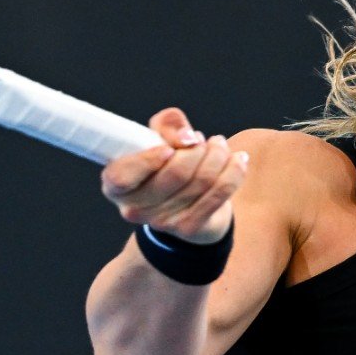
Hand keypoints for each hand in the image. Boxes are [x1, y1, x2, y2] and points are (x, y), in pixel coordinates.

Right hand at [100, 107, 247, 243]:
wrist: (188, 208)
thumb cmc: (167, 166)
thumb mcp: (159, 138)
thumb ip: (166, 126)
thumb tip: (187, 138)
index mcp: (116, 185)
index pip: (121, 176)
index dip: (147, 160)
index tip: (168, 148)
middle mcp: (134, 208)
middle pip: (175, 172)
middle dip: (197, 148)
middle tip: (201, 141)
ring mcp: (162, 222)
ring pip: (202, 179)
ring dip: (218, 154)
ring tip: (219, 145)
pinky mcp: (189, 228)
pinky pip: (220, 192)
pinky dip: (234, 171)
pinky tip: (239, 160)